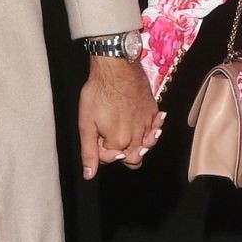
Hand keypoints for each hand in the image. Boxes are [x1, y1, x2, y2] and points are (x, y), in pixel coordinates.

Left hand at [77, 55, 163, 179]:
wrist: (116, 67)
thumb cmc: (99, 93)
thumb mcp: (86, 123)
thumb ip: (89, 151)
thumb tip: (89, 174)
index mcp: (120, 142)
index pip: (111, 158)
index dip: (100, 150)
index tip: (96, 134)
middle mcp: (137, 138)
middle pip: (133, 159)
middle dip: (122, 152)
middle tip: (111, 136)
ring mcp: (148, 125)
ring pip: (147, 147)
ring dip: (137, 144)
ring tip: (127, 131)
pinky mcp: (154, 112)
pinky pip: (155, 129)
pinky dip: (151, 130)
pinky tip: (145, 123)